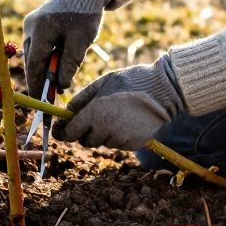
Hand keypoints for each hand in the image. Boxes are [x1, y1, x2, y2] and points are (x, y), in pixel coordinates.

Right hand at [22, 0, 112, 93]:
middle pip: (32, 61)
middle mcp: (30, 27)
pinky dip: (46, 59)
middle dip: (40, 82)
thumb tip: (60, 86)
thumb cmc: (86, 13)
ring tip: (56, 87)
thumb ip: (69, 63)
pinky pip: (38, 47)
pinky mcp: (35, 24)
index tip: (40, 104)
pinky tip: (56, 69)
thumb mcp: (81, 40)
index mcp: (40, 29)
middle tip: (48, 102)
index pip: (34, 65)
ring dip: (44, 70)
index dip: (36, 86)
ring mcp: (31, 24)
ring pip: (34, 55)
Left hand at [53, 54, 184, 150]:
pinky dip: (118, 136)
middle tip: (92, 118)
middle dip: (84, 131)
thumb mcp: (103, 82)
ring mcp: (121, 139)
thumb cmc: (132, 81)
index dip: (63, 132)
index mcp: (94, 113)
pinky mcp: (134, 144)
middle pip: (85, 140)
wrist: (164, 90)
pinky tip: (127, 121)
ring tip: (116, 114)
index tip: (61, 130)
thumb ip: (83, 98)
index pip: (70, 132)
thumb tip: (67, 111)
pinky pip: (118, 144)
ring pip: (103, 142)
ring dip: (103, 133)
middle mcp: (105, 129)